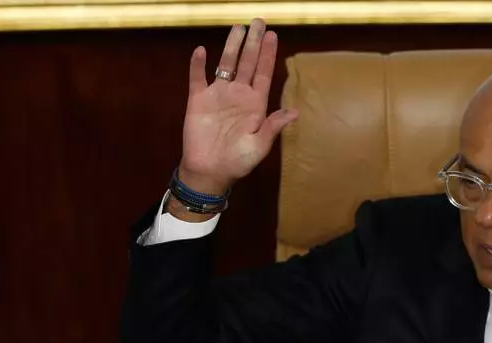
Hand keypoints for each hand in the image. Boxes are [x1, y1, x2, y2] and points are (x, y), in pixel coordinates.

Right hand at [177, 19, 296, 195]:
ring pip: (225, 64)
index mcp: (255, 104)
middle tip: (258, 22)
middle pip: (247, 63)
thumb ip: (273, 127)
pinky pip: (197, 78)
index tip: (273, 35)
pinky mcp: (198, 100)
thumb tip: (294, 112)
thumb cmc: (237, 162)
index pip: (264, 74)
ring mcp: (218, 95)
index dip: (269, 54)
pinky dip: (198, 64)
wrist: (209, 171)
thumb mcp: (259, 146)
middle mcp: (238, 95)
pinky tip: (201, 50)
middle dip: (253, 43)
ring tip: (238, 28)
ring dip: (231, 47)